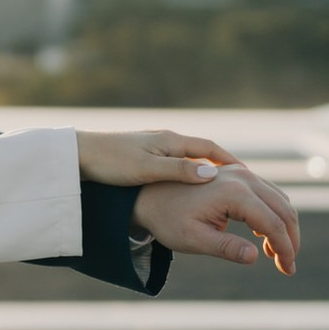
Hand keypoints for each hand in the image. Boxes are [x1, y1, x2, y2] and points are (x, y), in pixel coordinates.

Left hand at [76, 129, 237, 187]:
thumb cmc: (110, 162)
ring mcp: (153, 147)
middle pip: (204, 153)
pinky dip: (187, 174)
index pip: (211, 149)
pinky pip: (174, 164)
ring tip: (221, 189)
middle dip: (224, 167)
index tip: (250, 177)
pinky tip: (187, 187)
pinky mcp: (142, 156)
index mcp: (171, 141)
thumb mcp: (147, 169)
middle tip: (243, 184)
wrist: (78, 155)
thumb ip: (179, 171)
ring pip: (189, 159)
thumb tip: (213, 173)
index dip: (231, 162)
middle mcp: (165, 140)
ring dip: (206, 171)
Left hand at [131, 164, 300, 275]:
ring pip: (279, 200)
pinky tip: (263, 237)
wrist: (148, 195)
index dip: (285, 249)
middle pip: (283, 209)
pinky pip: (268, 193)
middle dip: (290, 239)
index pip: (274, 224)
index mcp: (234, 193)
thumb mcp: (193, 239)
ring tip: (277, 255)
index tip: (287, 270)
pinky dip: (274, 214)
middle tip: (287, 266)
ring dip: (284, 227)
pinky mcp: (237, 174)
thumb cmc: (168, 219)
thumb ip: (225, 247)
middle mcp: (242, 178)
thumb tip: (255, 257)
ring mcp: (240, 173)